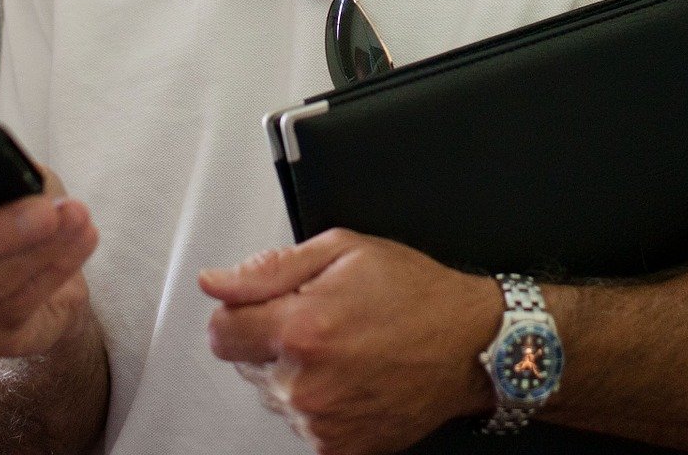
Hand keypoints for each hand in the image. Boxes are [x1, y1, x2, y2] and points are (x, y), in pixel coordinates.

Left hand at [201, 229, 501, 454]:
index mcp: (300, 328)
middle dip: (273, 339)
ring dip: (296, 373)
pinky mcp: (338, 448)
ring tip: (346, 349)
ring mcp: (321, 423)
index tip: (272, 305)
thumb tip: (216, 282)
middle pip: (246, 364)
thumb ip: (269, 269)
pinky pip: (303, 423)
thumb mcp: (344, 251)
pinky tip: (353, 377)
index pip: (220, 332)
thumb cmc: (417, 295)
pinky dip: (320, 402)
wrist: (471, 345)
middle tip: (324, 320)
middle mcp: (305, 383)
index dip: (243, 311)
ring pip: (274, 395)